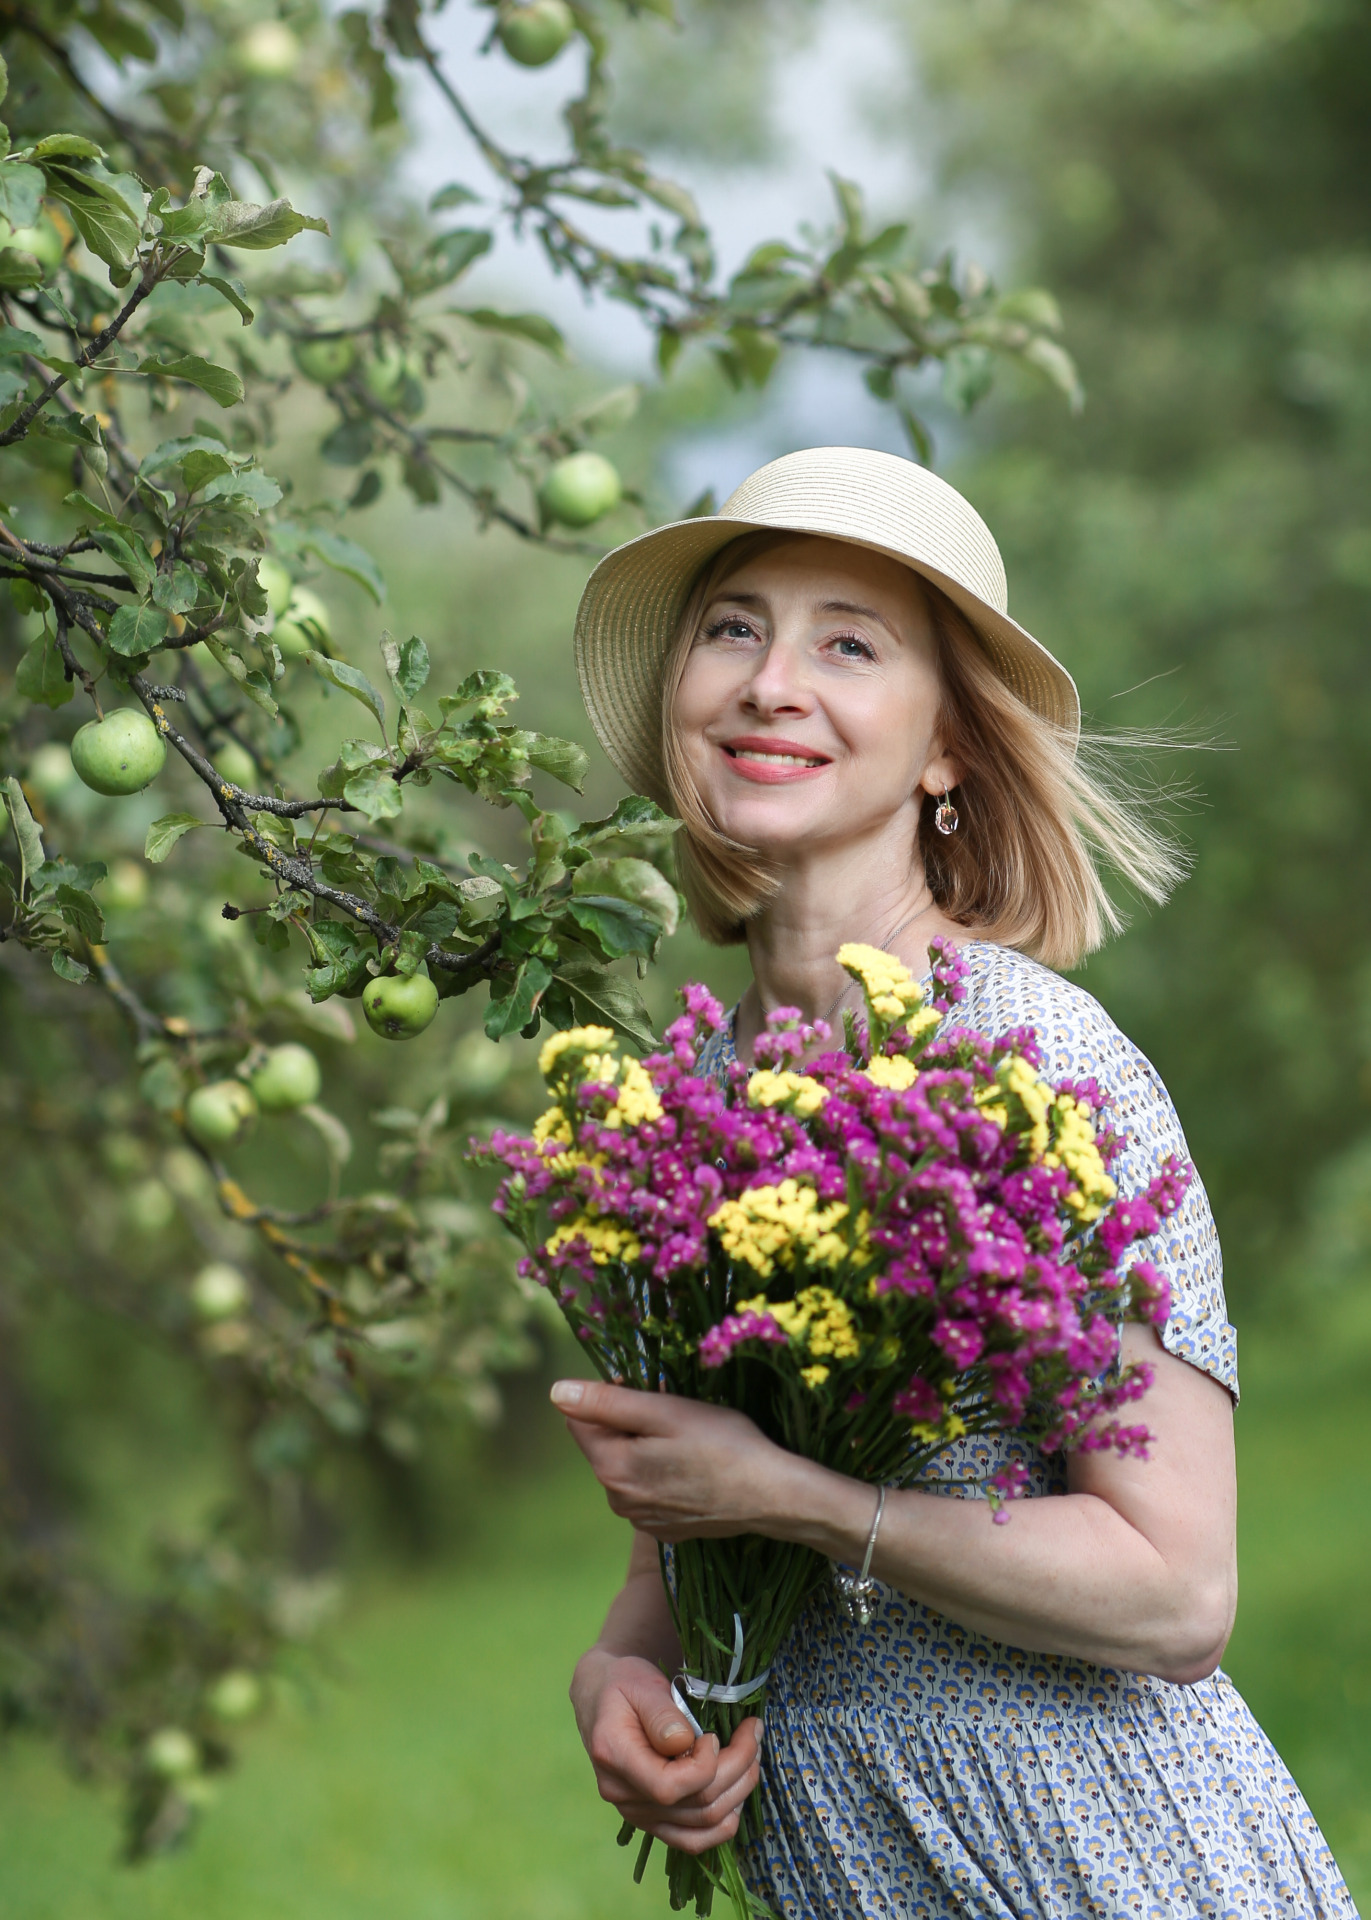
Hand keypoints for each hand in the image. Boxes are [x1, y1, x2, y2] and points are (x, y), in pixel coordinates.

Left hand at [551, 1378, 796, 1539]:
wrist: (772, 1496)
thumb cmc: (723, 1445)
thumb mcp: (666, 1411)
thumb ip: (607, 1402)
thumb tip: (557, 1391)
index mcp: (612, 1468)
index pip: (580, 1420)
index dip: (610, 1397)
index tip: (649, 1392)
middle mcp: (618, 1500)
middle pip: (604, 1445)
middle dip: (630, 1424)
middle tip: (675, 1416)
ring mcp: (641, 1519)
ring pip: (626, 1467)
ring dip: (646, 1449)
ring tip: (689, 1443)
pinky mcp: (664, 1529)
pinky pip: (647, 1490)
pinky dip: (662, 1474)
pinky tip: (694, 1470)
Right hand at [571, 1647, 761, 1853]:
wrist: (602, 1698)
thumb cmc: (623, 1684)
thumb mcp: (640, 1684)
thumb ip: (661, 1714)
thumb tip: (686, 1743)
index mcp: (614, 1758)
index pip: (668, 1787)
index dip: (705, 1767)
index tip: (716, 1735)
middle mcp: (622, 1796)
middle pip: (695, 1805)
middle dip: (737, 1769)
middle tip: (753, 1733)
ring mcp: (637, 1814)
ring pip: (702, 1825)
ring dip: (739, 1792)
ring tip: (752, 1755)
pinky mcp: (653, 1820)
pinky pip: (694, 1840)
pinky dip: (724, 1821)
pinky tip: (738, 1788)